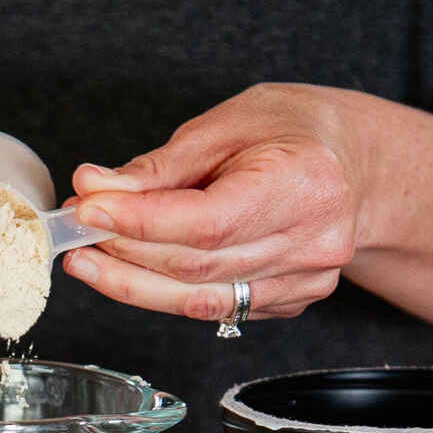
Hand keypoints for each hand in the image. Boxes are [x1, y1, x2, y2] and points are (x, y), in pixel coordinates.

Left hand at [65, 84, 372, 321]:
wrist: (354, 163)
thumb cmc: (294, 130)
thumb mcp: (226, 124)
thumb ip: (161, 166)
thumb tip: (96, 188)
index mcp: (304, 184)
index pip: (208, 222)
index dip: (141, 222)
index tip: (89, 208)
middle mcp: (312, 242)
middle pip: (197, 267)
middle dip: (125, 251)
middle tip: (77, 227)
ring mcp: (305, 280)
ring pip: (200, 300)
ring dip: (134, 282)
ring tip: (89, 256)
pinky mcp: (291, 301)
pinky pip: (217, 307)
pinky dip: (168, 291)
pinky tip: (135, 269)